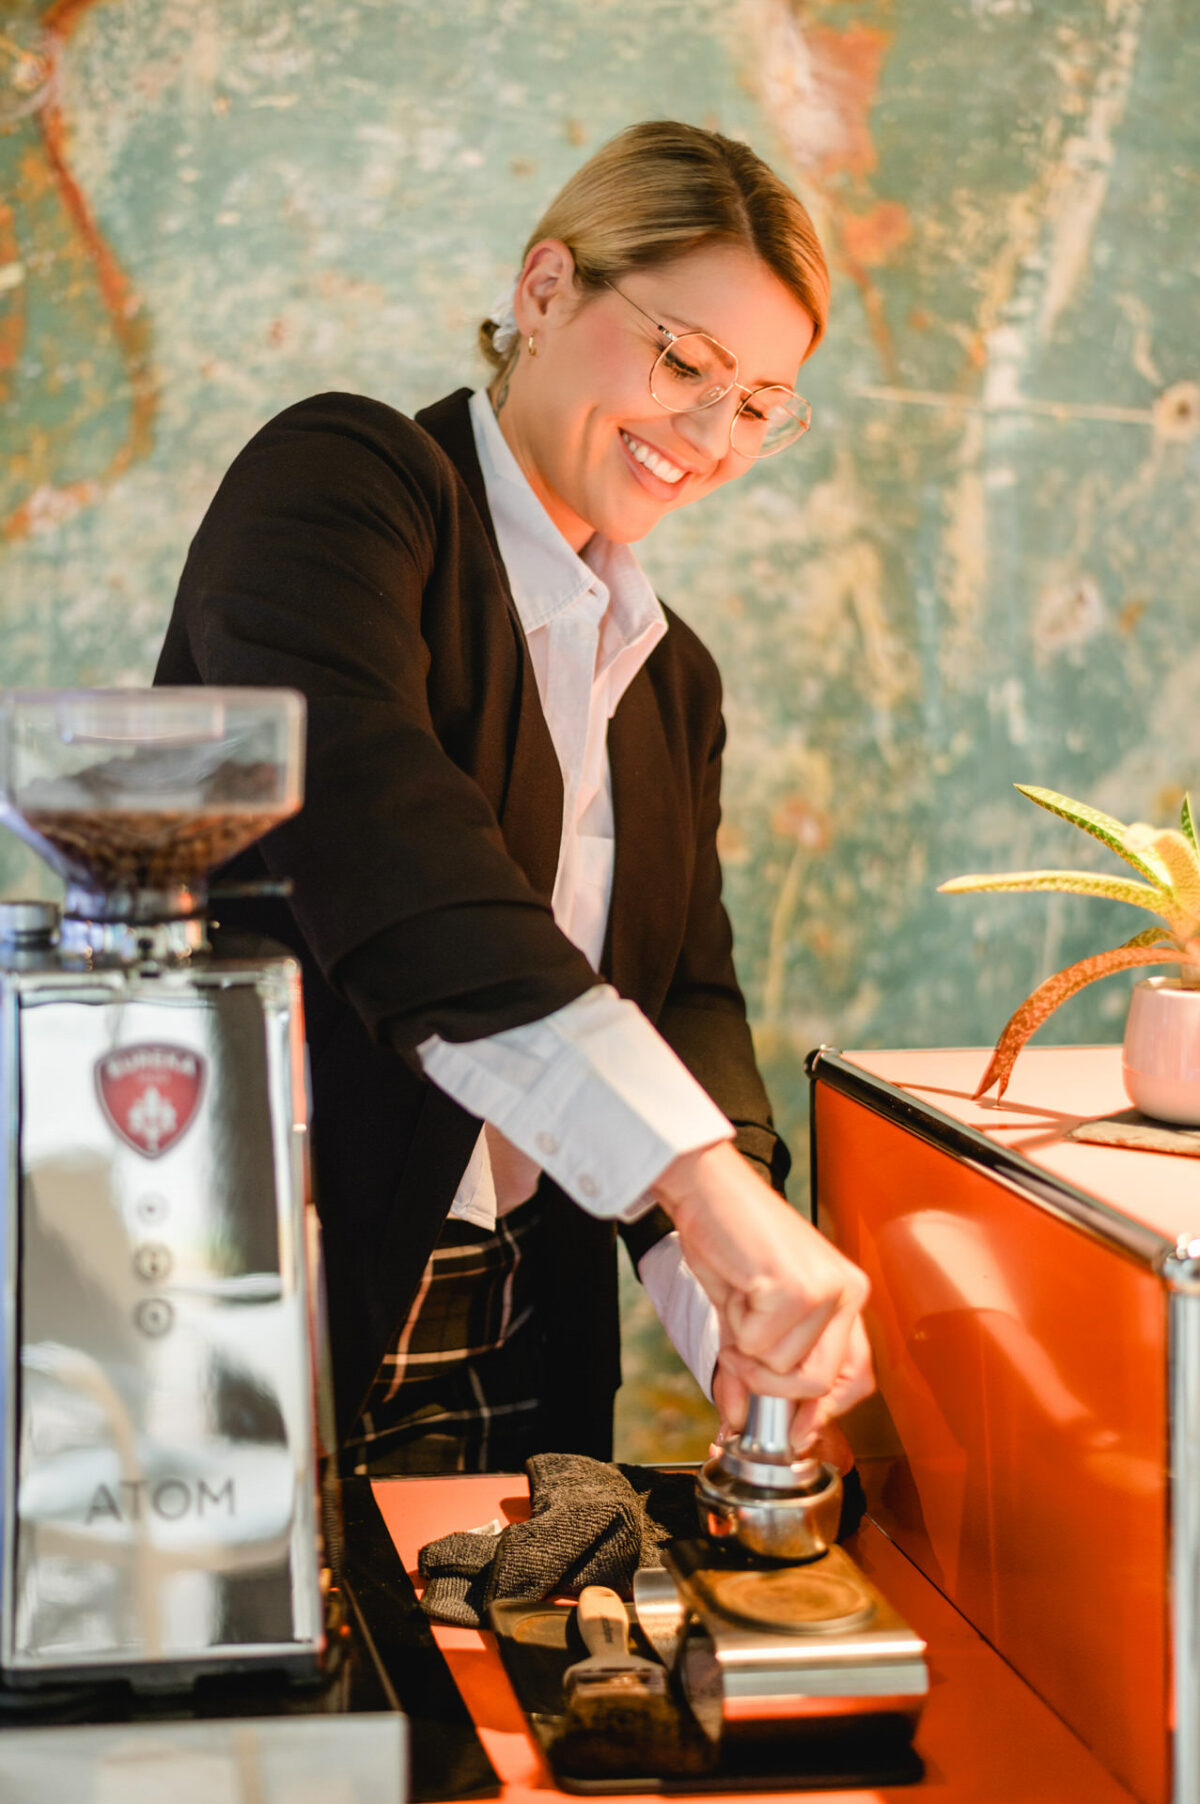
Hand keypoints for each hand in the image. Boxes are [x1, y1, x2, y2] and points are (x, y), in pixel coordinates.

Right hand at [655, 1141, 872, 1446]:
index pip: (856, 1377)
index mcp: (846, 1294)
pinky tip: (736, 1291)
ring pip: (784, 1370)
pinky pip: (759, 1347)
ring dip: (746, 1352)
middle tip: (740, 1364)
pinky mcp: (795, 1288)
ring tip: (738, 1306)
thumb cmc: (728, 1237)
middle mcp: (847, 1292)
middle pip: (820, 1385)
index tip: (791, 1431)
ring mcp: (825, 1290)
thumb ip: (752, 1366)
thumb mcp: (746, 1313)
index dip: (821, 1412)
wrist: (706, 1189)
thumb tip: (741, 1418)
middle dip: (773, 1389)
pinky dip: (735, 1332)